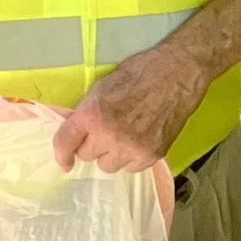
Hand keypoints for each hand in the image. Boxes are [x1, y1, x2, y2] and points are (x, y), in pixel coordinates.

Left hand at [53, 43, 211, 172]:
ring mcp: (131, 148)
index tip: (65, 162)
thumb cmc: (140, 72)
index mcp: (92, 114)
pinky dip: (132, 157)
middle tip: (105, 131)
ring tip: (124, 137)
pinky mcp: (151, 155)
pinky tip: (139, 140)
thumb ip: (87, 111)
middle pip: (87, 156)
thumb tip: (77, 130)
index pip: (65, 143)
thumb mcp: (103, 86)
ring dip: (112, 154)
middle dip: (92, 145)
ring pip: (109, 166)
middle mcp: (108, 135)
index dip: (62, 155)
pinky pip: (131, 168)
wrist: (178, 73)